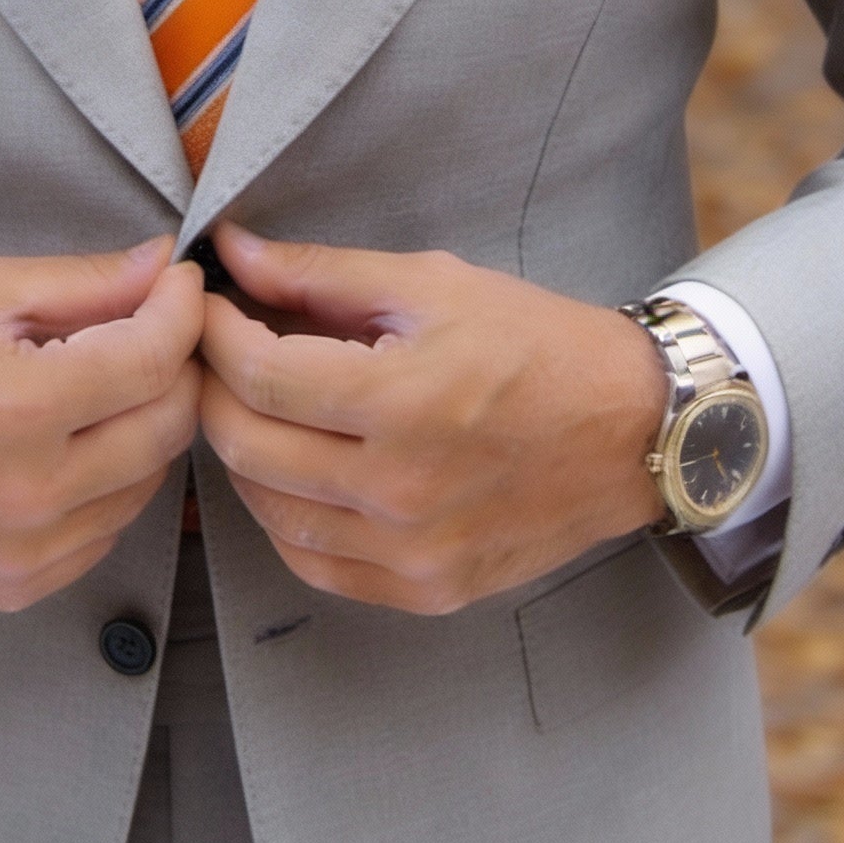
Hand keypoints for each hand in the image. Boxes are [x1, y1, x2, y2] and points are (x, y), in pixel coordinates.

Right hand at [0, 239, 203, 609]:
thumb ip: (85, 282)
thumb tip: (164, 266)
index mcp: (15, 408)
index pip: (154, 359)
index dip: (182, 311)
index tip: (178, 285)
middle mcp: (27, 493)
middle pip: (167, 426)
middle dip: (175, 366)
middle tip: (151, 328)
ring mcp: (23, 552)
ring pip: (148, 482)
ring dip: (145, 425)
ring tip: (104, 384)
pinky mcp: (15, 585)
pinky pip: (106, 529)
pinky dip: (110, 481)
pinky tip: (71, 442)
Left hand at [198, 226, 667, 613]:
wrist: (636, 430)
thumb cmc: (539, 344)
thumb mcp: (433, 284)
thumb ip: (321, 273)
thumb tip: (233, 252)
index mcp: (402, 401)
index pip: (258, 374)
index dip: (213, 333)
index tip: (207, 305)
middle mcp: (400, 490)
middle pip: (247, 445)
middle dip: (212, 389)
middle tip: (215, 352)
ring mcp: (412, 553)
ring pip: (267, 511)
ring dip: (243, 453)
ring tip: (257, 404)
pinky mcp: (426, 590)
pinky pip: (314, 563)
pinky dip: (285, 516)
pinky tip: (297, 470)